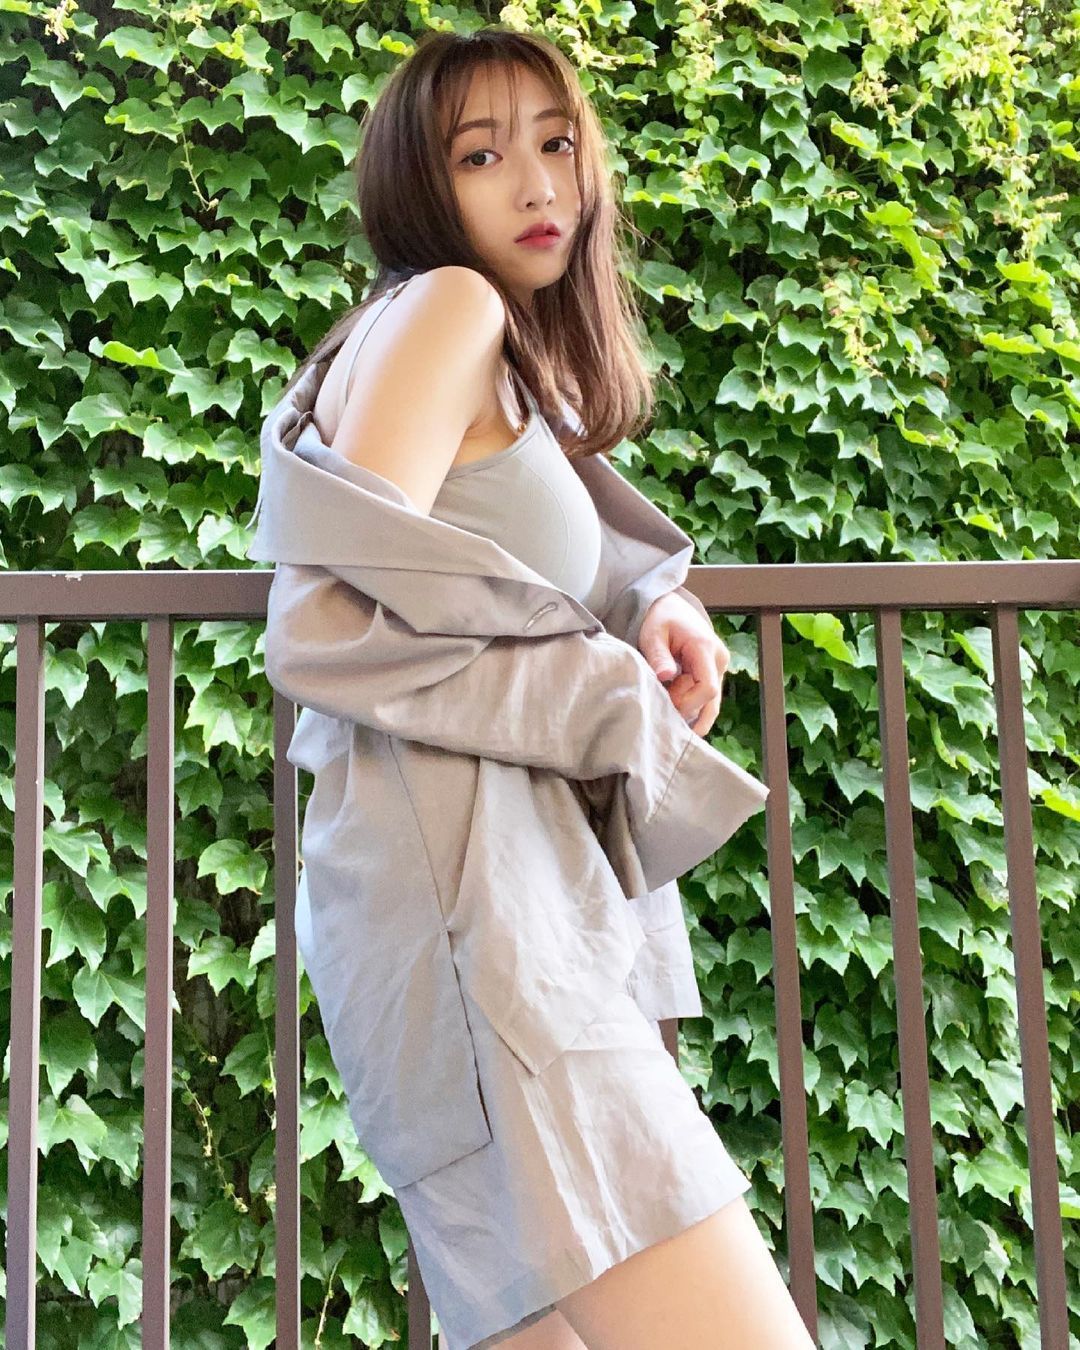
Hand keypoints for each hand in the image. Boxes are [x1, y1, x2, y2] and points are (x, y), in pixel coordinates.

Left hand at [637, 590, 729, 736]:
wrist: (671, 608)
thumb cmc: (660, 620)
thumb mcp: (653, 635)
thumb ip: (659, 656)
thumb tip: (665, 676)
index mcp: (705, 648)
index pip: (707, 688)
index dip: (687, 702)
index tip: (665, 700)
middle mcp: (719, 660)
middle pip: (709, 701)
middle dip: (684, 708)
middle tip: (661, 702)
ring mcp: (719, 669)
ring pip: (710, 704)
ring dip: (689, 711)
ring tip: (667, 709)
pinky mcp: (714, 675)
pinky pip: (707, 700)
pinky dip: (692, 708)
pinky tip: (675, 713)